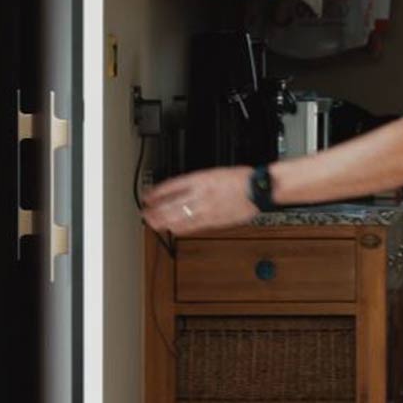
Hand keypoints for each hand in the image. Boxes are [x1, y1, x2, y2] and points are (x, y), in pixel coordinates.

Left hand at [141, 167, 258, 235]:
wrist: (257, 189)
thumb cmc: (240, 179)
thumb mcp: (214, 173)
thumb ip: (197, 182)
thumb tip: (180, 190)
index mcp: (200, 178)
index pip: (171, 187)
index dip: (156, 193)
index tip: (147, 196)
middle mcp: (200, 194)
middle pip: (170, 204)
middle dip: (155, 210)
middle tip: (145, 213)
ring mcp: (206, 208)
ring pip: (178, 218)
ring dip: (163, 222)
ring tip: (153, 223)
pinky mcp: (213, 221)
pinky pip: (192, 226)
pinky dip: (179, 228)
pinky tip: (173, 229)